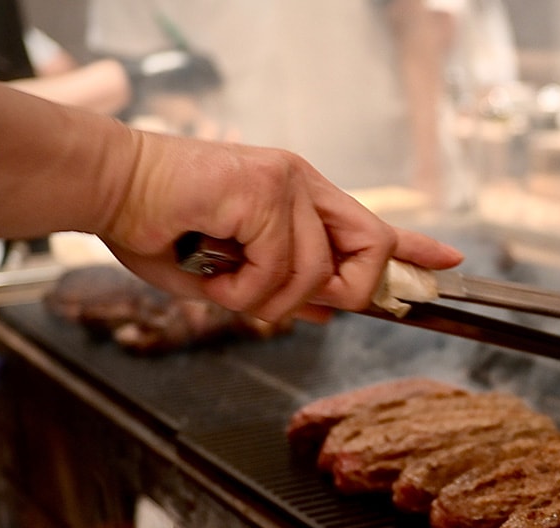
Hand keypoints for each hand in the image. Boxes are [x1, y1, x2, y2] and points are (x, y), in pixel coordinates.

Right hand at [99, 129, 462, 322]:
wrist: (108, 186)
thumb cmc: (160, 224)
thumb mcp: (232, 271)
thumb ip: (283, 287)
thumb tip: (326, 313)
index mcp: (299, 197)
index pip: (374, 223)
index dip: (416, 247)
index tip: (451, 261)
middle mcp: (301, 183)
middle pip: (371, 245)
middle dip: (347, 291)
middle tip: (295, 302)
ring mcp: (287, 182)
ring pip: (316, 273)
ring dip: (265, 298)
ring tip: (221, 280)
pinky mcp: (265, 190)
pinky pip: (278, 268)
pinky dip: (241, 288)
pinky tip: (210, 267)